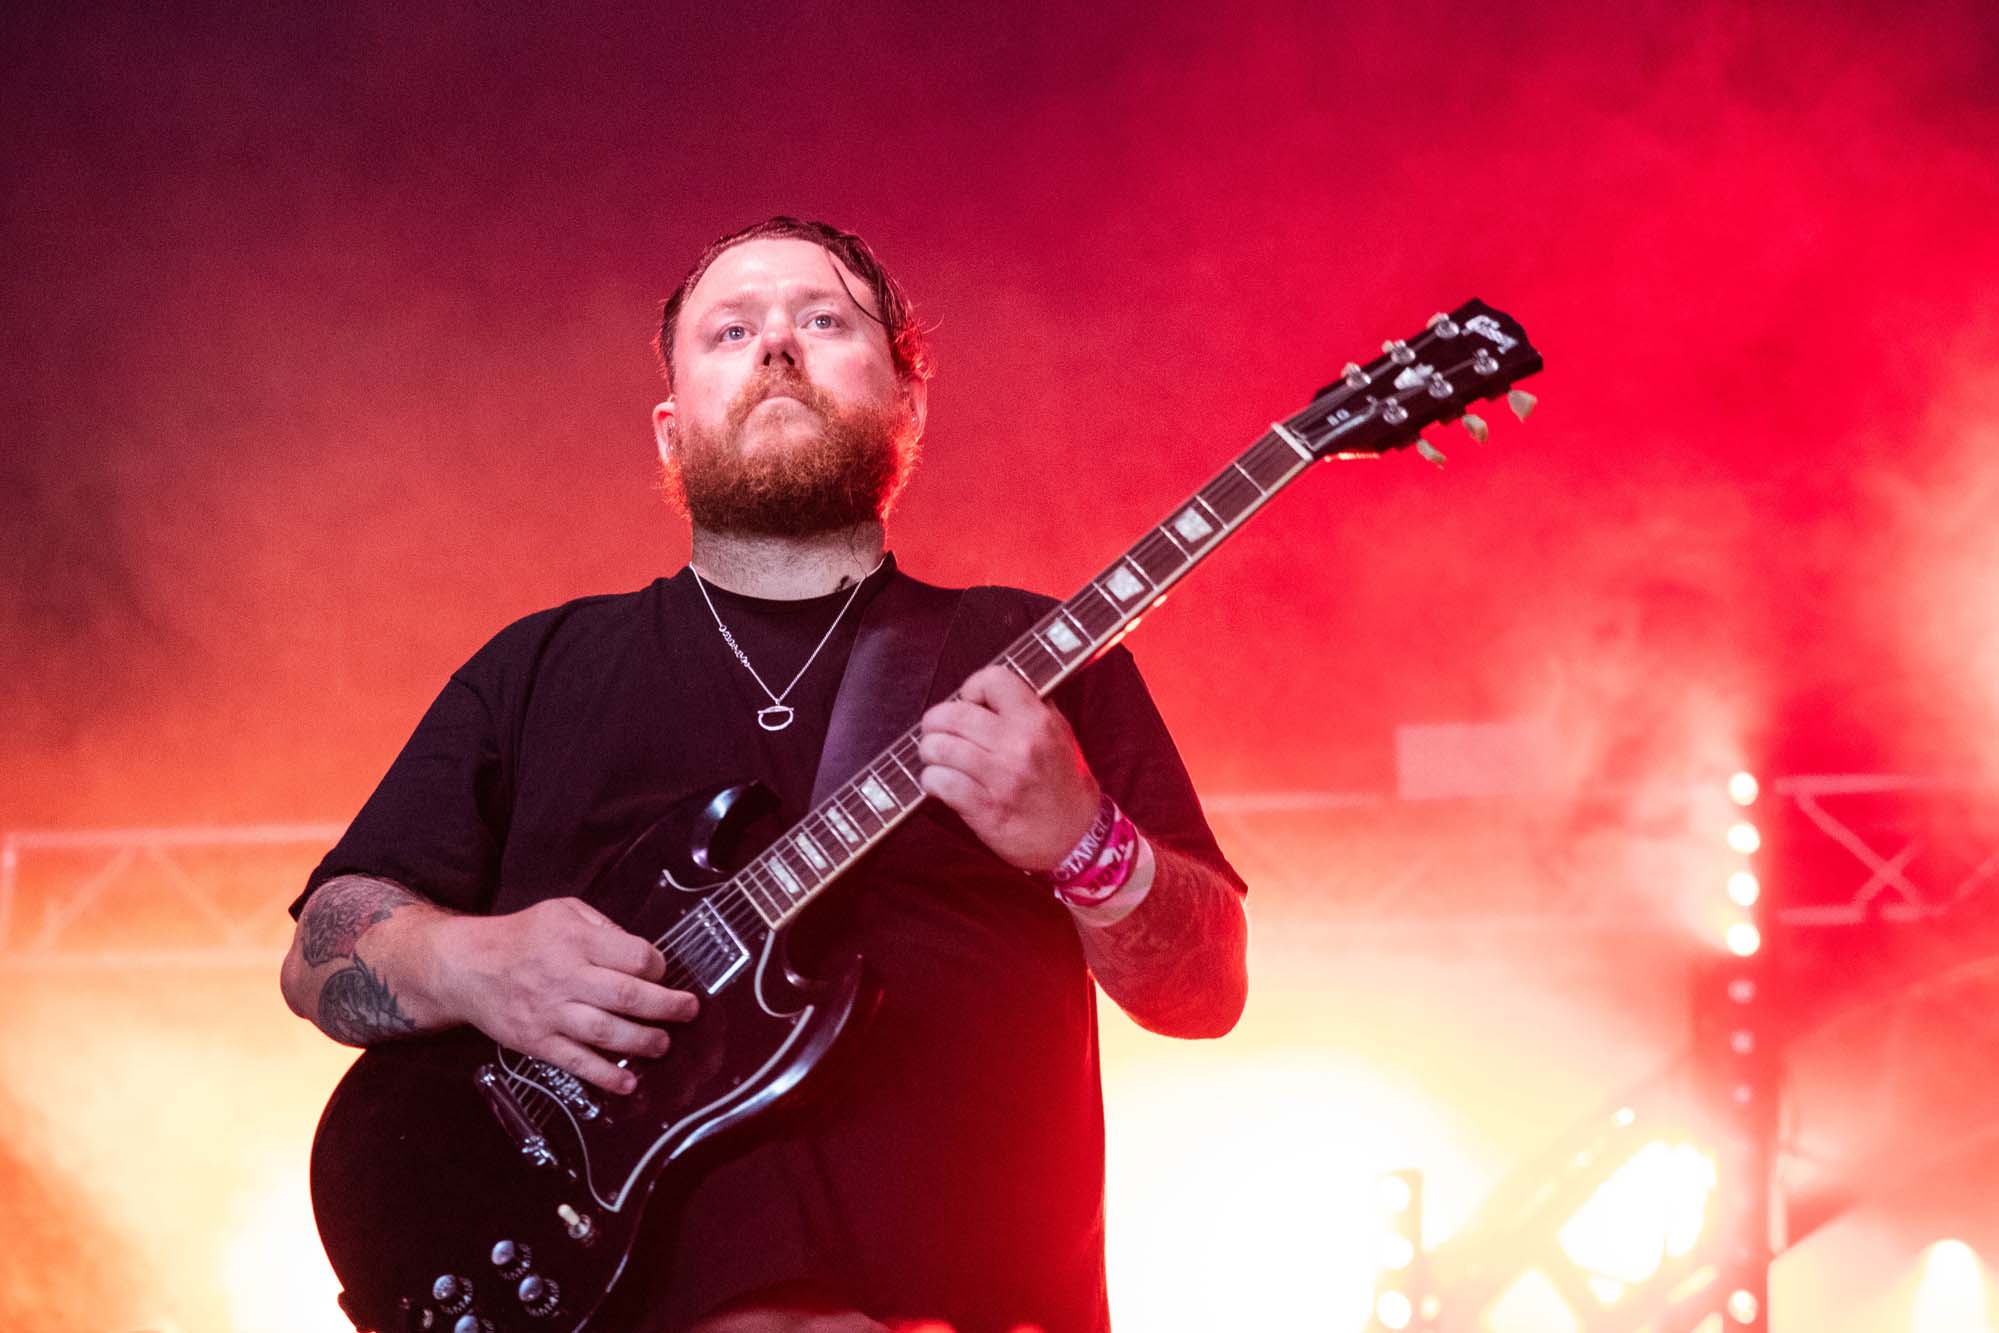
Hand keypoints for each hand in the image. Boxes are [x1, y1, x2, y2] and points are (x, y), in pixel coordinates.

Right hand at [431, 897, 698, 1094]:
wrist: (466, 967)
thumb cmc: (522, 937)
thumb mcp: (563, 911)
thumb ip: (603, 927)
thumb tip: (641, 952)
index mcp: (576, 941)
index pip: (634, 957)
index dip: (658, 967)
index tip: (664, 973)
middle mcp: (566, 977)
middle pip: (627, 996)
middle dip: (666, 1006)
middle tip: (688, 1011)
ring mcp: (551, 1012)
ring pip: (606, 1032)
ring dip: (643, 1042)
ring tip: (663, 1044)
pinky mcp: (537, 1041)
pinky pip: (576, 1062)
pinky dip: (605, 1075)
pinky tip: (628, 1082)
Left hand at [916, 664, 1100, 873]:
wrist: (1076, 836)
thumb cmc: (1063, 782)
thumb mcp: (1059, 733)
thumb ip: (1030, 706)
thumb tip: (990, 688)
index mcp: (1038, 721)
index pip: (991, 679)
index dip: (971, 688)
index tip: (970, 704)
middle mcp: (1019, 745)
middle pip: (952, 714)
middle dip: (936, 722)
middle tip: (938, 731)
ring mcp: (1001, 778)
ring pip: (938, 748)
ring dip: (930, 752)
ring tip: (938, 757)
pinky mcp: (985, 809)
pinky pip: (940, 782)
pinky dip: (932, 780)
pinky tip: (941, 781)